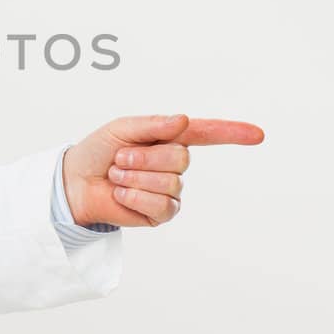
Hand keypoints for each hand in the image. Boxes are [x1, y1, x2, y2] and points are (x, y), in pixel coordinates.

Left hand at [62, 113, 263, 226]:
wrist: (75, 182)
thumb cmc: (98, 151)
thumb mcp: (123, 129)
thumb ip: (153, 124)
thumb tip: (183, 120)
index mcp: (169, 138)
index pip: (208, 134)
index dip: (232, 133)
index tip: (257, 134)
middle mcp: (174, 164)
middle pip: (181, 158)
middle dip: (145, 157)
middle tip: (120, 159)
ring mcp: (170, 190)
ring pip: (170, 183)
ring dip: (135, 177)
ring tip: (118, 176)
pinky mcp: (161, 213)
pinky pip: (162, 205)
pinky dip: (136, 198)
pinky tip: (122, 194)